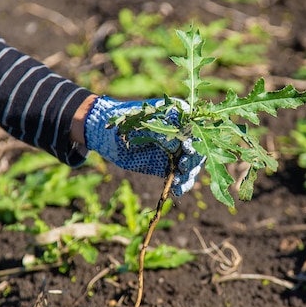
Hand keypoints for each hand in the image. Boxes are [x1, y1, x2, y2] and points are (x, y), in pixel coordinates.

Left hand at [83, 96, 203, 195]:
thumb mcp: (139, 120)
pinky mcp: (168, 166)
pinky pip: (180, 177)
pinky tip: (176, 191)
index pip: (194, 128)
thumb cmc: (123, 120)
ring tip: (177, 181)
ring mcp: (176, 151)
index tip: (186, 148)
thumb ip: (157, 129)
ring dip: (188, 175)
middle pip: (198, 149)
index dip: (194, 139)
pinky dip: (181, 185)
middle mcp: (182, 134)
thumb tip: (174, 143)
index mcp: (179, 115)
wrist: (108, 134)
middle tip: (182, 167)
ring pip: (191, 165)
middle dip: (192, 159)